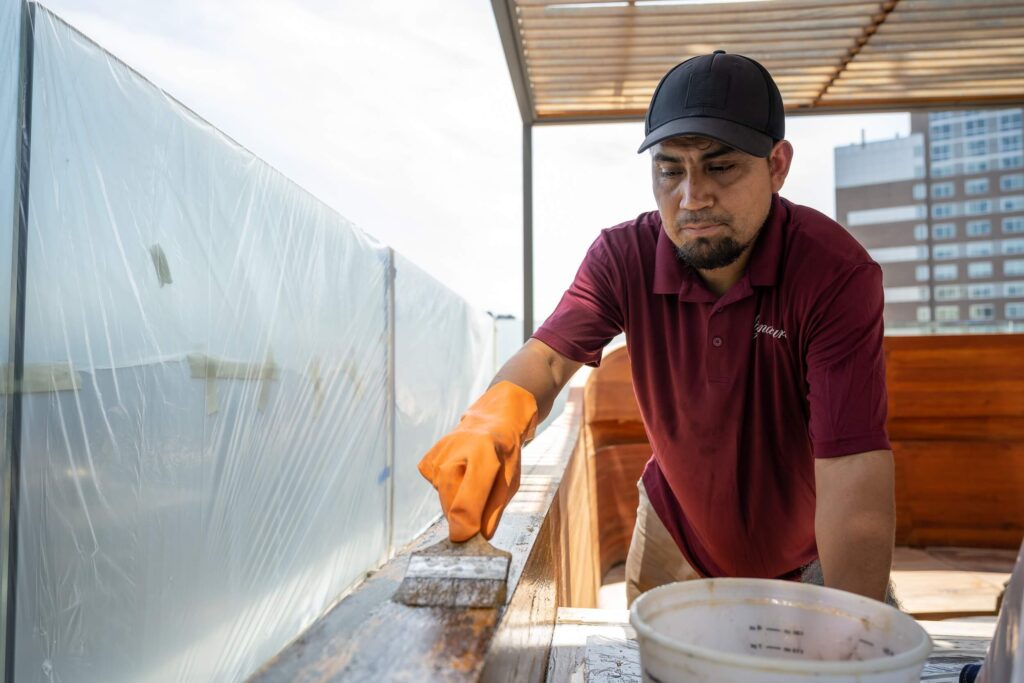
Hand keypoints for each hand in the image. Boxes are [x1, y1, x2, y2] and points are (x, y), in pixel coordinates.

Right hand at [417, 381, 537, 540]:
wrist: (492, 423)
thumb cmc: (505, 455)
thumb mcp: (511, 483)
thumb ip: (494, 511)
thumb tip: (478, 536)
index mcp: (483, 455)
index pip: (465, 505)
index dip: (466, 530)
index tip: (469, 541)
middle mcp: (456, 452)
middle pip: (451, 506)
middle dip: (464, 518)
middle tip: (480, 507)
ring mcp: (437, 455)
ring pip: (442, 500)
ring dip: (456, 503)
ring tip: (472, 483)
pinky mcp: (426, 461)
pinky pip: (435, 490)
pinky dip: (447, 491)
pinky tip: (459, 475)